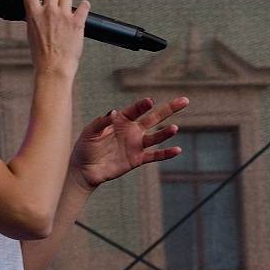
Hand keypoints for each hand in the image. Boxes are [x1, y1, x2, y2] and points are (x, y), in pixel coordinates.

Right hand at [23, 0, 89, 77]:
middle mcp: (49, 12)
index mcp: (34, 15)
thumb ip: (35, 19)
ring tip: (68, 9)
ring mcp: (64, 16)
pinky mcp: (77, 22)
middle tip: (56, 3)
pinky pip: (84, 5)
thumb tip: (37, 12)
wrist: (53, 69)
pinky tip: (82, 10)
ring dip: (67, 0)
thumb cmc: (42, 57)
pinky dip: (84, 6)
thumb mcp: (31, 34)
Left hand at [70, 96, 189, 190]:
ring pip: (156, 137)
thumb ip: (100, 122)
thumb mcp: (89, 132)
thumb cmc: (85, 147)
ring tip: (175, 128)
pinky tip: (177, 150)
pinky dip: (166, 154)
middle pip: (154, 118)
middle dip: (169, 109)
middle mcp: (132, 130)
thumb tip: (112, 112)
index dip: (143, 105)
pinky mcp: (137, 159)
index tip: (150, 101)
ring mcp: (136, 144)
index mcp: (120, 120)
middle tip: (184, 101)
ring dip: (166, 133)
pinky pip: (154, 156)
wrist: (85, 169)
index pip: (135, 110)